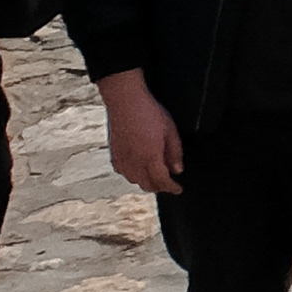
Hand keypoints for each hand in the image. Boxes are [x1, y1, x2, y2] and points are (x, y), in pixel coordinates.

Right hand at [100, 71, 185, 194]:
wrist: (125, 101)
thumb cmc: (148, 112)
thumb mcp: (170, 131)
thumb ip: (175, 153)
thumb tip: (177, 170)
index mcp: (150, 157)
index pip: (162, 182)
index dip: (172, 188)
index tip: (178, 189)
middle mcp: (134, 162)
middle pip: (147, 185)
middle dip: (160, 187)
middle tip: (169, 184)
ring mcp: (122, 159)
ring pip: (134, 181)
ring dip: (146, 182)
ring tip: (156, 176)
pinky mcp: (114, 154)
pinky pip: (123, 172)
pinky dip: (132, 175)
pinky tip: (138, 168)